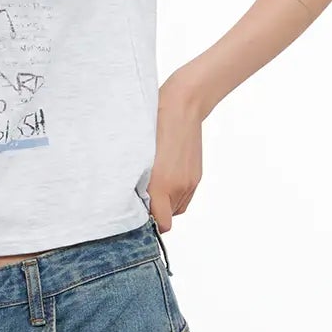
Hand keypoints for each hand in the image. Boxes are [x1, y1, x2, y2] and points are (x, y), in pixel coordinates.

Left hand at [146, 71, 206, 233]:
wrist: (182, 107)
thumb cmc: (154, 126)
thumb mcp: (136, 157)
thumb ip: (137, 184)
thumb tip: (134, 203)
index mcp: (160, 185)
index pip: (161, 224)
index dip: (149, 224)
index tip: (138, 216)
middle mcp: (178, 188)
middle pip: (168, 218)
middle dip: (155, 211)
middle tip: (142, 196)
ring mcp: (190, 183)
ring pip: (177, 208)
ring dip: (166, 203)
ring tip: (155, 184)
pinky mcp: (196, 176)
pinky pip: (185, 197)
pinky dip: (175, 193)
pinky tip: (166, 177)